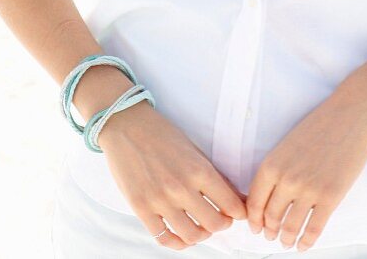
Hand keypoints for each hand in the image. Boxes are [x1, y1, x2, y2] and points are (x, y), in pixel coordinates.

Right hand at [98, 100, 247, 249]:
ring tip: (202, 227)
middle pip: (214, 224)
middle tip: (222, 219)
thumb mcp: (194, 150)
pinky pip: (163, 238)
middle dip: (223, 224)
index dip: (239, 212)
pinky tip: (182, 236)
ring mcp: (159, 201)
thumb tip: (238, 197)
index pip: (230, 204)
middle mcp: (181, 188)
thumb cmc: (163, 134)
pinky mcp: (141, 209)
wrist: (127, 125)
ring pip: (191, 236)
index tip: (238, 212)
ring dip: (202, 235)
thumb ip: (214, 176)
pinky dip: (177, 242)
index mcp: (198, 169)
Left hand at [245, 91, 366, 250]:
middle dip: (270, 231)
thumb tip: (270, 196)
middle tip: (272, 236)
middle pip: (271, 217)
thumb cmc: (320, 125)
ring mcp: (309, 190)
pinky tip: (304, 245)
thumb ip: (277, 169)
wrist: (351, 114)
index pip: (254, 203)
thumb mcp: (288, 144)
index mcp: (272, 164)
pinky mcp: (331, 197)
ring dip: (287, 238)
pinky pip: (314, 229)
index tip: (256, 227)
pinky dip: (307, 241)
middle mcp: (287, 180)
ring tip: (287, 242)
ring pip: (291, 226)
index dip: (254, 220)